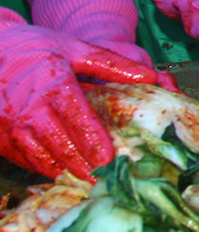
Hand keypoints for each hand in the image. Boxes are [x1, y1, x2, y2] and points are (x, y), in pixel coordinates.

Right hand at [0, 23, 156, 178]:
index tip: (110, 159)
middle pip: (62, 148)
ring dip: (67, 173)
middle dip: (86, 167)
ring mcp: (12, 128)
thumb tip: (151, 77)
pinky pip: (26, 160)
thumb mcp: (76, 48)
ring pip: (42, 160)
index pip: (78, 121)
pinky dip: (46, 169)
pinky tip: (66, 174)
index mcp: (55, 87)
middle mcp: (31, 112)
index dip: (94, 143)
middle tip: (108, 180)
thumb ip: (113, 65)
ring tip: (92, 183)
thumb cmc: (37, 49)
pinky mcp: (0, 139)